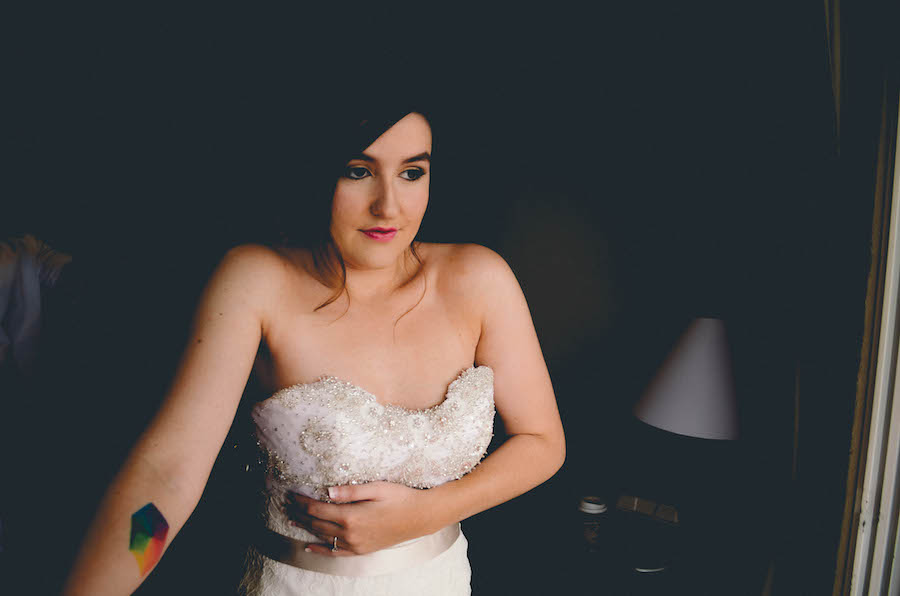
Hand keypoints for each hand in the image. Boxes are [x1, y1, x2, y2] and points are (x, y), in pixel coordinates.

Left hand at [285, 482, 440, 556]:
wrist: (420, 517)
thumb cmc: (400, 497)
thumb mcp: (376, 488)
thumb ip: (350, 491)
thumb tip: (327, 491)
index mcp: (351, 516)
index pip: (318, 509)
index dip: (302, 502)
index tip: (291, 494)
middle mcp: (351, 533)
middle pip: (317, 523)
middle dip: (300, 513)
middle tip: (286, 504)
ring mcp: (356, 544)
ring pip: (324, 536)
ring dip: (306, 528)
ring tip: (292, 519)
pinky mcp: (362, 549)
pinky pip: (336, 552)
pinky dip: (321, 549)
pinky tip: (309, 546)